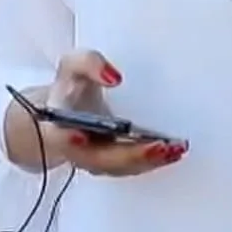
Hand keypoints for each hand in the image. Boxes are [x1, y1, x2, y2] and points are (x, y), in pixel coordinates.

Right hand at [31, 50, 185, 176]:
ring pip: (120, 167)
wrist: (69, 110)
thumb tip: (113, 76)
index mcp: (56, 125)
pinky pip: (132, 167)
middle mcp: (74, 150)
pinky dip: (153, 160)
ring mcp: (94, 162)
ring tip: (175, 148)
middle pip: (99, 159)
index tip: (81, 136)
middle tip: (160, 146)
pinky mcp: (112, 164)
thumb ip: (89, 63)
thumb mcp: (73, 65)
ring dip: (148, 161)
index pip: (58, 137)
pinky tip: (174, 150)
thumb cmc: (72, 88)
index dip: (67, 140)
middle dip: (130, 154)